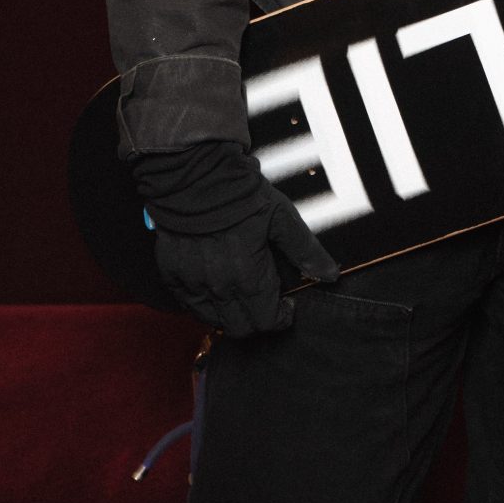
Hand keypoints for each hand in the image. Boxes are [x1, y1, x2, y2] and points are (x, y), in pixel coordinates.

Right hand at [130, 139, 339, 335]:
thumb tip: (330, 273)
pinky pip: (188, 304)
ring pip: (213, 320)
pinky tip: (214, 285)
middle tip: (265, 301)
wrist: (197, 175)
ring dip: (230, 314)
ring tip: (240, 293)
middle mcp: (219, 287)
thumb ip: (306, 250)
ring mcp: (193, 283)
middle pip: (240, 327)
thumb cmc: (241, 194)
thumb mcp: (282, 218)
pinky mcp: (173, 274)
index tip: (286, 307)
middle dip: (258, 320)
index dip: (281, 317)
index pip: (267, 320)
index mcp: (249, 277)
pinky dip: (203, 302)